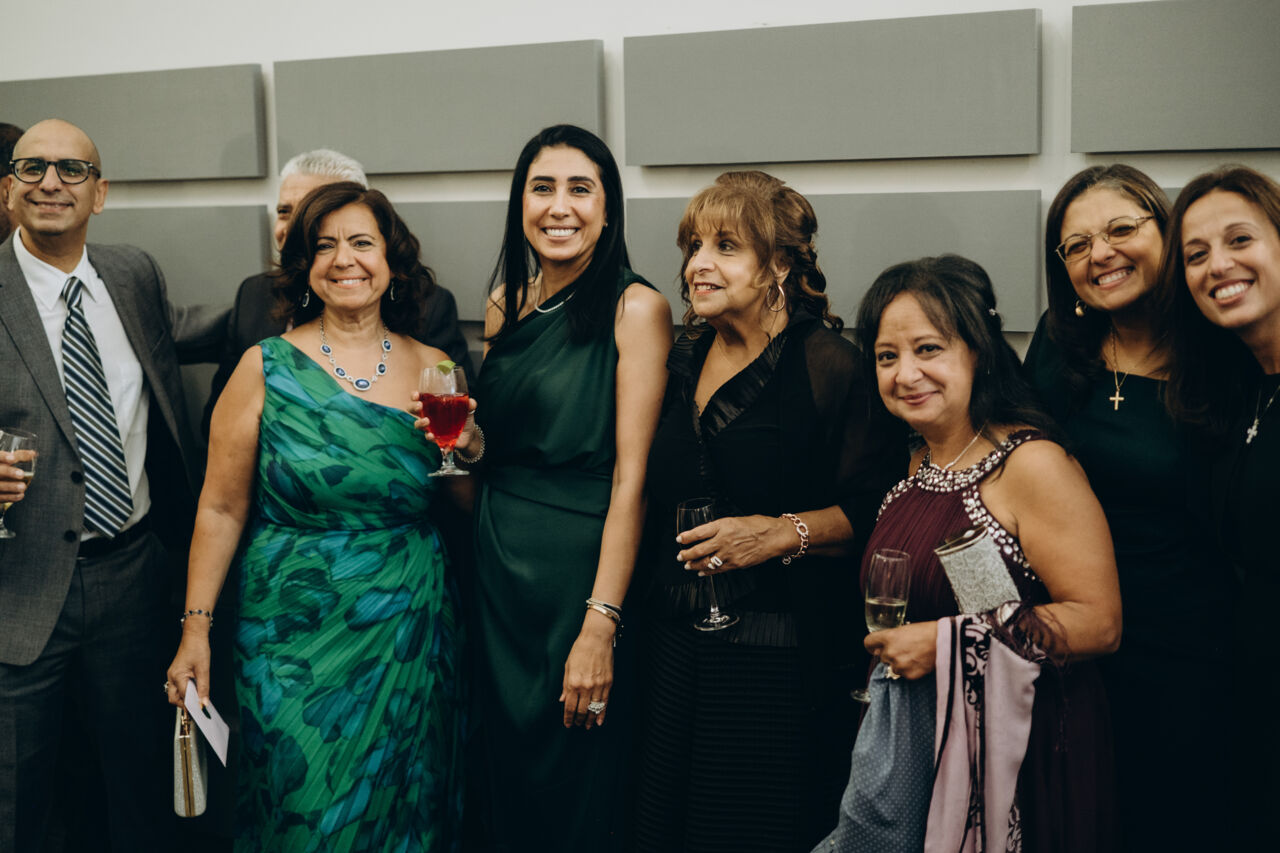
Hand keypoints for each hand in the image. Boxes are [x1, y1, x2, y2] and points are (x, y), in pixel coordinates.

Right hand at [0, 449, 35, 503]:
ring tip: (23, 486)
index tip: (13, 458)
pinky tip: (20, 494)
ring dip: (11, 486)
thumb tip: (33, 453)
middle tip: (21, 474)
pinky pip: (0, 497)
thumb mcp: (7, 460)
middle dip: (8, 472)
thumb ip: (19, 456)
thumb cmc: (2, 469)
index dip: (3, 457)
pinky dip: (10, 497)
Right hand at [166, 630, 211, 708]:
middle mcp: (171, 677)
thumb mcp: (204, 669)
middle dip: (184, 704)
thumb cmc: (198, 648)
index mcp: (177, 676)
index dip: (192, 704)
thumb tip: (203, 702)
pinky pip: (178, 686)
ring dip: (185, 697)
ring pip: (175, 693)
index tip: (201, 710)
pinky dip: (185, 690)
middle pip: (174, 698)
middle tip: (198, 705)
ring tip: (198, 696)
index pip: (183, 697)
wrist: (194, 635)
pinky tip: (195, 688)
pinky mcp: (175, 672)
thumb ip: (204, 687)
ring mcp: (172, 675)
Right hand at [411, 391, 477, 447]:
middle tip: (420, 406)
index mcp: (433, 405)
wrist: (468, 436)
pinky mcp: (435, 438)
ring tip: (426, 421)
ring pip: (418, 425)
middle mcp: (428, 415)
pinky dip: (430, 437)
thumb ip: (469, 405)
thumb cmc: (463, 419)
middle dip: (413, 407)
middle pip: (413, 410)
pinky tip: (433, 436)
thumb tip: (471, 402)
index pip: (419, 398)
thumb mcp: (467, 410)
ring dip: (420, 423)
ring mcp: (430, 427)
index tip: (416, 395)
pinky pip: (429, 438)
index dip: (414, 396)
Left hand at [559, 610, 615, 729]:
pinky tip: (599, 720)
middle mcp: (586, 686)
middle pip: (582, 710)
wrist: (597, 638)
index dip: (568, 718)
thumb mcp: (568, 666)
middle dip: (579, 720)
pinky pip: (605, 702)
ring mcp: (599, 685)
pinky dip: (602, 713)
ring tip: (587, 726)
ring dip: (590, 719)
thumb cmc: (580, 650)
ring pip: (594, 708)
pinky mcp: (608, 683)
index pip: (570, 707)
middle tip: (577, 725)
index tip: (567, 724)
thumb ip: (565, 685)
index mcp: (573, 682)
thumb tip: (563, 700)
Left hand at [675, 514, 791, 574]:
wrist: (775, 537)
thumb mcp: (735, 520)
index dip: (686, 537)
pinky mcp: (736, 564)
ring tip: (687, 565)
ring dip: (694, 565)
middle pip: (699, 549)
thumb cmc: (759, 525)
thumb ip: (721, 527)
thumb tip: (708, 534)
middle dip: (686, 554)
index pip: (699, 532)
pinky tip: (702, 572)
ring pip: (706, 562)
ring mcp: (729, 553)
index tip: (679, 539)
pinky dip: (708, 572)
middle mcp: (724, 539)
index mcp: (723, 525)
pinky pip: (718, 570)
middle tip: (680, 556)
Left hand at [864, 621, 937, 679]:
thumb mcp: (906, 629)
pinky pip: (905, 675)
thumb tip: (881, 648)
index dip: (872, 646)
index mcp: (888, 637)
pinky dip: (911, 670)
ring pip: (893, 667)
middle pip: (882, 657)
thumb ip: (891, 638)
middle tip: (905, 650)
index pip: (868, 643)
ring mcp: (899, 664)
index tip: (874, 648)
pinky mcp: (909, 675)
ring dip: (901, 664)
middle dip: (890, 655)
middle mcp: (890, 652)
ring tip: (915, 656)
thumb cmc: (928, 632)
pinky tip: (920, 662)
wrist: (946, 642)